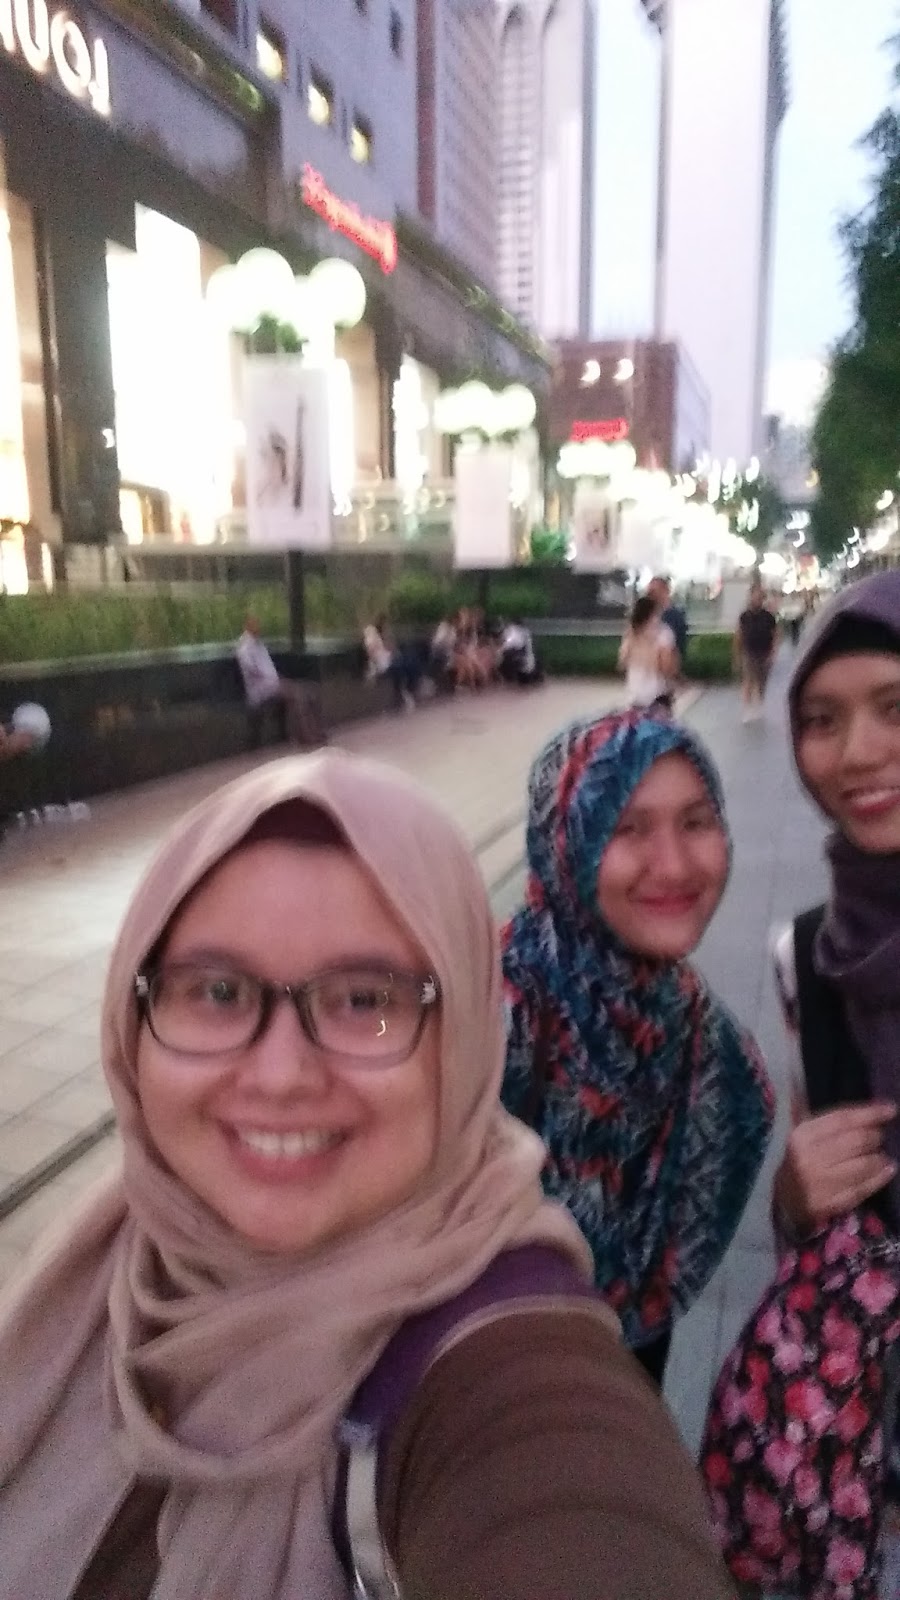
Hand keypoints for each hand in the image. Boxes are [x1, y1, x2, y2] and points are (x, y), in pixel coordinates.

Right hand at [775, 1102, 897, 1233]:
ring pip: (863, 1165)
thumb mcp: (797, 1134)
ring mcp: (822, 1183)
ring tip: (882, 1155)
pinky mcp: (831, 1204)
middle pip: (856, 1141)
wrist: (777, 1201)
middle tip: (881, 1135)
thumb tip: (829, 1094)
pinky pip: (862, 1189)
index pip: (842, 1119)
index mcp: (801, 1135)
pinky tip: (887, 1170)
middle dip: (875, 1136)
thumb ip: (816, 1114)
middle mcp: (811, 1158)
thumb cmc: (789, 1160)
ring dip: (879, 1157)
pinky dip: (879, 1178)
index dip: (869, 1113)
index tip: (891, 1109)